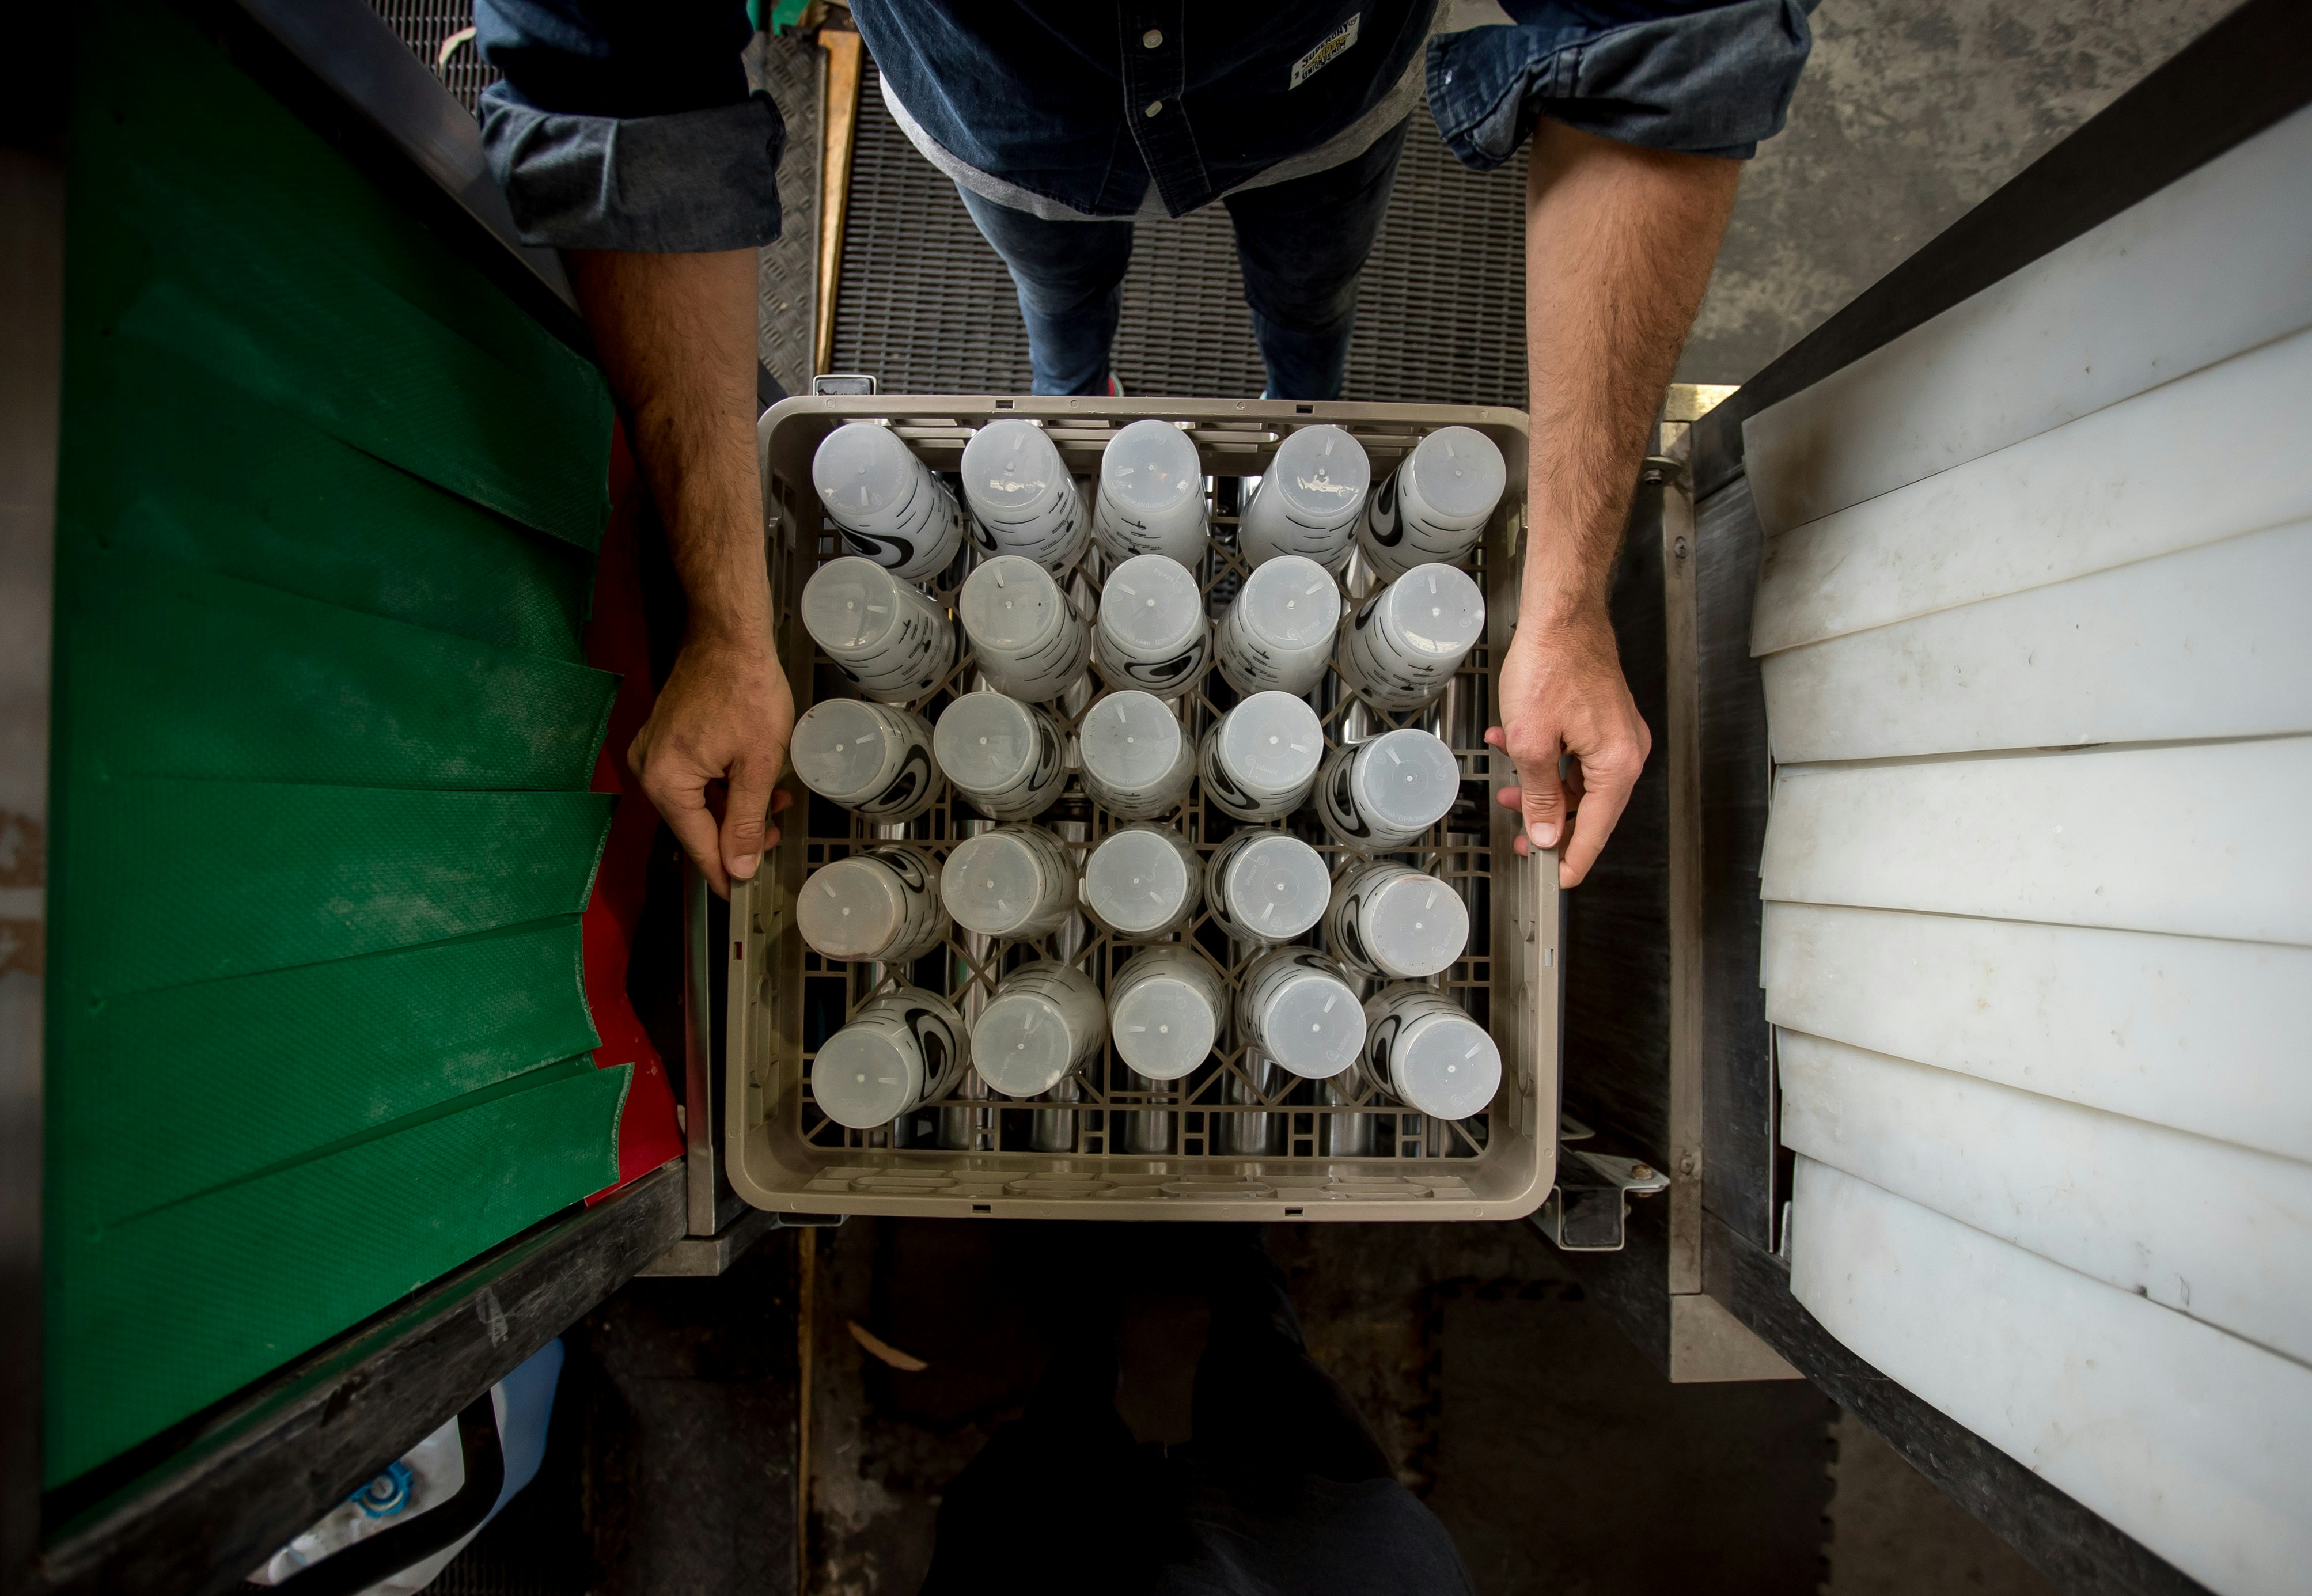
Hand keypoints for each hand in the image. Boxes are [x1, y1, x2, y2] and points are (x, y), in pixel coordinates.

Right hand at [629, 630, 795, 896]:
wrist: (728, 636)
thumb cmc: (746, 690)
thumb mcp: (757, 765)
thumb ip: (747, 821)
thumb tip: (740, 868)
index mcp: (666, 782)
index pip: (697, 845)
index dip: (724, 872)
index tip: (741, 894)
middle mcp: (649, 769)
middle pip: (695, 824)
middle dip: (737, 834)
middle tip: (776, 835)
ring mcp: (653, 751)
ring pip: (696, 801)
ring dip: (735, 808)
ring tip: (775, 802)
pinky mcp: (664, 737)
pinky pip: (692, 778)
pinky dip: (722, 785)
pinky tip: (753, 781)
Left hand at [1485, 605, 1649, 888]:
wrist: (1561, 613)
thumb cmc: (1551, 663)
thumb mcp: (1531, 742)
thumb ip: (1539, 795)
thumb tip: (1547, 834)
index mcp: (1616, 763)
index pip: (1598, 830)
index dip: (1573, 859)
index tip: (1556, 880)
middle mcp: (1625, 750)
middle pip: (1590, 808)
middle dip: (1549, 821)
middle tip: (1521, 837)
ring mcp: (1616, 733)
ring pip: (1578, 780)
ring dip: (1541, 787)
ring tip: (1507, 788)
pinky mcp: (1602, 717)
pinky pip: (1576, 754)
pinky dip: (1547, 758)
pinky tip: (1514, 745)